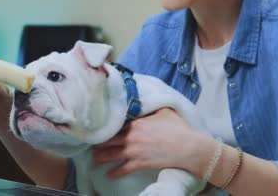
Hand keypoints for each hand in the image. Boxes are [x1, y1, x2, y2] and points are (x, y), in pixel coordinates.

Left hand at [92, 108, 211, 178]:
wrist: (187, 147)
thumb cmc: (178, 128)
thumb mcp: (165, 112)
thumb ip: (152, 108)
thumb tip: (148, 103)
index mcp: (136, 123)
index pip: (116, 125)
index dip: (107, 129)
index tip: (99, 130)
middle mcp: (131, 136)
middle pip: (110, 140)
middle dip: (99, 143)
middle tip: (91, 146)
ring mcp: (134, 151)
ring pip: (112, 155)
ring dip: (101, 158)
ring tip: (94, 160)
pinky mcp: (140, 163)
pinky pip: (123, 169)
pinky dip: (115, 173)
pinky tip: (109, 175)